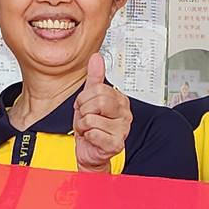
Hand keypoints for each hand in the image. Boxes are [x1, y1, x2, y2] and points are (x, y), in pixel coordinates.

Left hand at [72, 54, 128, 171]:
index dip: (85, 98)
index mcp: (120, 100)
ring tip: (89, 129)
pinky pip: (93, 132)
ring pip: (92, 118)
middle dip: (84, 111)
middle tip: (86, 118)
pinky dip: (87, 136)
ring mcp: (122, 129)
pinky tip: (92, 138)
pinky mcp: (116, 143)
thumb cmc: (91, 127)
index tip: (85, 105)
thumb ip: (95, 78)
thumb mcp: (89, 99)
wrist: (89, 150)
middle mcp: (124, 114)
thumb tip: (97, 58)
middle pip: (98, 101)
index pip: (99, 88)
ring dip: (83, 125)